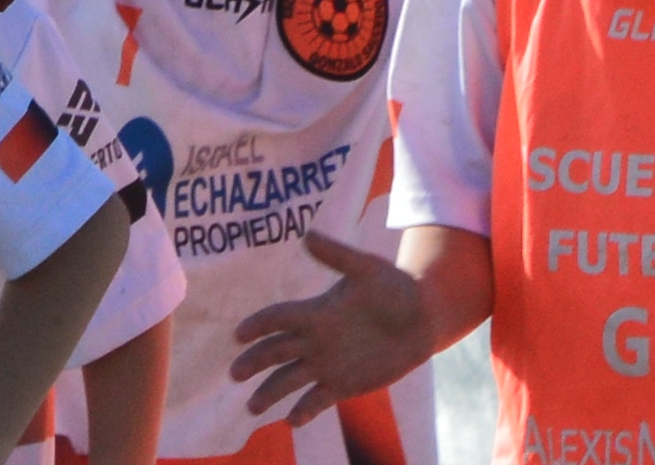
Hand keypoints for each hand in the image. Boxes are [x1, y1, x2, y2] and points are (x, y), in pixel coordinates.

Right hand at [229, 233, 433, 426]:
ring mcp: (326, 364)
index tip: (239, 335)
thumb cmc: (394, 287)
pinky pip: (318, 400)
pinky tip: (292, 421)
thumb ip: (337, 256)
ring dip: (269, 393)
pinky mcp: (343, 385)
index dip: (258, 325)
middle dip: (253, 363)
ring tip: (251, 408)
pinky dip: (304, 411)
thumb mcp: (367, 269)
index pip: (278, 318)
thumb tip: (307, 235)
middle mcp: (314, 340)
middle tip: (234, 374)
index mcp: (315, 313)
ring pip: (288, 380)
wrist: (422, 317)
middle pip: (275, 352)